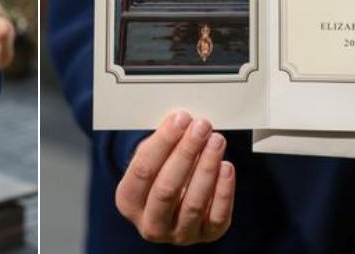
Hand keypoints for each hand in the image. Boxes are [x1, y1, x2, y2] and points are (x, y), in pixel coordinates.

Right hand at [116, 110, 234, 244]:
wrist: (176, 204)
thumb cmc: (161, 173)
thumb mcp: (151, 156)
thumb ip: (163, 141)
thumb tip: (183, 120)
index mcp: (128, 201)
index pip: (143, 171)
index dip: (163, 142)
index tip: (180, 119)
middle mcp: (150, 224)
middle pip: (166, 189)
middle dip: (186, 153)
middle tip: (201, 127)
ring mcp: (179, 234)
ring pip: (193, 204)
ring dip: (206, 168)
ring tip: (216, 142)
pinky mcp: (206, 236)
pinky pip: (217, 216)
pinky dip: (223, 191)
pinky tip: (226, 167)